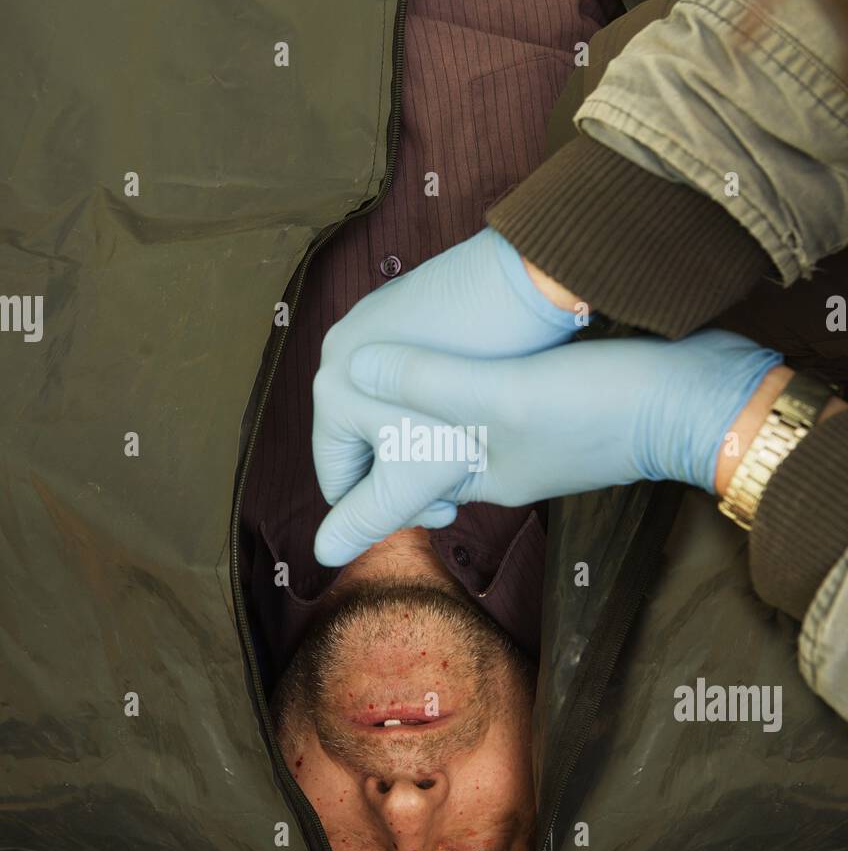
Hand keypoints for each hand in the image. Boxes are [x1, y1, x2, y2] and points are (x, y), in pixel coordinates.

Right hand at [313, 227, 578, 521]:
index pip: (340, 481)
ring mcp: (368, 322)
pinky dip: (431, 398)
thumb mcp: (421, 469)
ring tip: (468, 445)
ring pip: (386, 410)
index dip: (387, 509)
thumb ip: (370, 516)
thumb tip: (321, 556)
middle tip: (458, 483)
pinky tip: (470, 405)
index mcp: (328, 392)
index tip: (442, 509)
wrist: (524, 294)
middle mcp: (336, 352)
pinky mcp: (400, 303)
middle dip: (406, 471)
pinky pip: (405, 373)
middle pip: (365, 444)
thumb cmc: (474, 390)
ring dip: (420, 437)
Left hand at [314, 329, 782, 564]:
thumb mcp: (499, 393)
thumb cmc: (595, 404)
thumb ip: (426, 382)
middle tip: (358, 418)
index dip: (353, 508)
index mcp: (473, 473)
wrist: (691, 401)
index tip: (323, 523)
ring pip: (453, 446)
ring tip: (401, 390)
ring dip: (424, 424)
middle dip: (385, 459)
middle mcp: (495, 472)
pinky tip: (466, 370)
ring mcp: (528, 451)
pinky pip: (487, 424)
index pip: (393, 505)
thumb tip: (354, 367)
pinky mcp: (557, 424)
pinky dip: (463, 405)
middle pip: (419, 476)